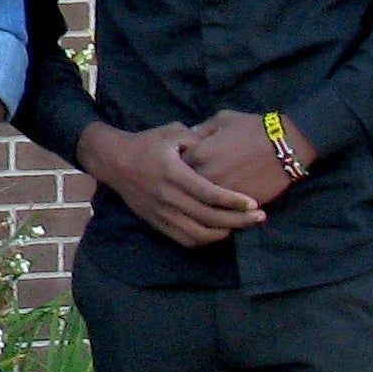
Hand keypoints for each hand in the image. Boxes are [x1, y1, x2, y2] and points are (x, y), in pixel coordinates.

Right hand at [78, 121, 265, 246]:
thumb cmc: (146, 143)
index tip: (253, 203)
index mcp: (173, 174)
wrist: (113, 160)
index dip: (233, 201)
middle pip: (208, 217)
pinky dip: (205, 240)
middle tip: (259, 217)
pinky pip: (184, 239)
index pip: (209, 194)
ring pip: (198, 234)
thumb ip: (198, 138)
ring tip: (241, 226)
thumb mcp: (172, 131)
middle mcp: (167, 197)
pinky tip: (219, 232)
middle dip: (238, 220)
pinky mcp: (156, 222)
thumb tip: (219, 146)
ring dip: (223, 233)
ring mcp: (161, 213)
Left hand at [180, 110, 311, 208]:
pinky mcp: (239, 206)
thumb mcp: (222, 120)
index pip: (174, 166)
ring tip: (200, 204)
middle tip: (186, 189)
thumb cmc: (254, 128)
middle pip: (184, 189)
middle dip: (183, 189)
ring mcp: (222, 193)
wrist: (286, 145)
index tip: (179, 168)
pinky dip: (218, 213)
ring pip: (201, 206)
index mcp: (198, 153)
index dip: (175, 168)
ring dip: (200, 205)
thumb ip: (200, 130)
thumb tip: (186, 139)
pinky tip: (218, 211)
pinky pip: (221, 213)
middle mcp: (206, 175)